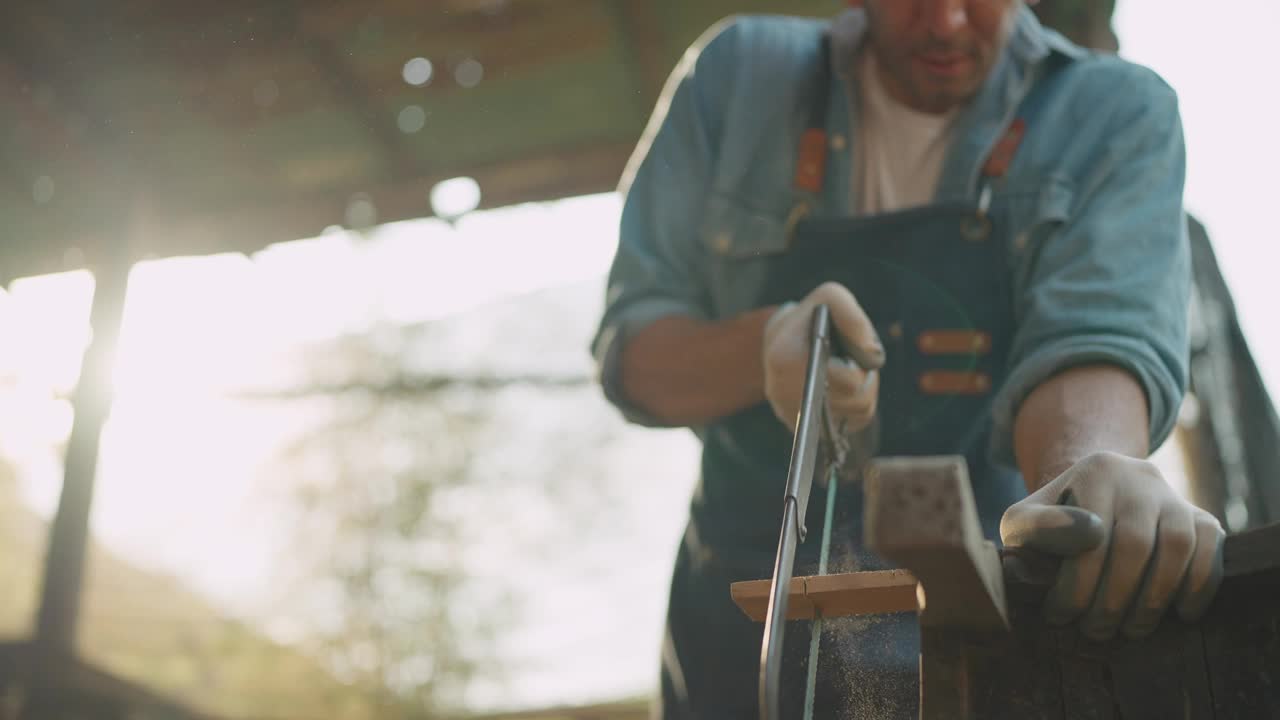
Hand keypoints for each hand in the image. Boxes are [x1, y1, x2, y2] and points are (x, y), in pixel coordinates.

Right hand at [762, 282, 885, 432]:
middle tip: (852, 362)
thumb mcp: (831, 298)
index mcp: (784, 358)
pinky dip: (853, 408)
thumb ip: (853, 318)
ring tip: (849, 373)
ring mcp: (788, 413)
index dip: (861, 367)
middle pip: (855, 401)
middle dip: (864, 379)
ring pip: (855, 414)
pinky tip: (842, 390)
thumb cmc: (812, 317)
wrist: (782, 339)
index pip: (849, 379)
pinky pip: (846, 426)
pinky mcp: (798, 428)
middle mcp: (780, 392)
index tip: (851, 354)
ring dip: (862, 392)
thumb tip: (871, 356)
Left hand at [1000, 451, 1225, 640]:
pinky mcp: (1201, 517)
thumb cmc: (1053, 521)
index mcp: (1095, 472)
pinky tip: (1180, 614)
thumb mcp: (1025, 520)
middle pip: (1135, 544)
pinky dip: (1199, 585)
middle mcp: (1139, 477)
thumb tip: (1083, 540)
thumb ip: (1034, 529)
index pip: (1090, 536)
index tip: (1060, 615)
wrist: (1093, 497)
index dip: (1077, 584)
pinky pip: (1211, 549)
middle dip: (1114, 598)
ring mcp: (1173, 496)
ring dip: (1155, 597)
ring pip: (1177, 546)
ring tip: (1131, 628)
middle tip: (1095, 631)